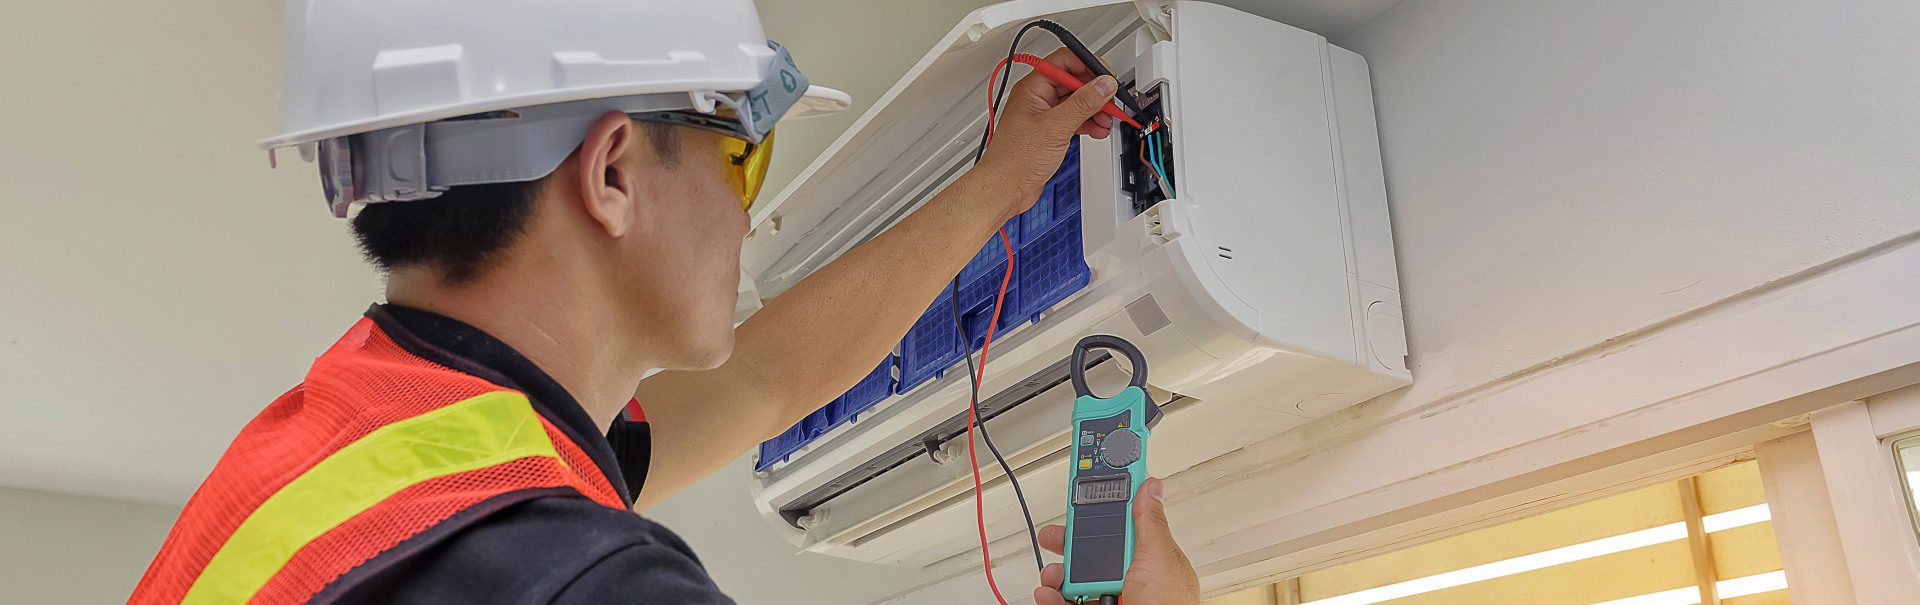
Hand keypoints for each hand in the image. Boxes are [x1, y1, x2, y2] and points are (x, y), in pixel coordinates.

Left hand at [971, 48, 1118, 221]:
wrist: (1006, 188)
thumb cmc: (1014, 159)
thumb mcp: (1056, 127)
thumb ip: (1083, 103)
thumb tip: (1103, 85)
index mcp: (1032, 88)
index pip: (1064, 61)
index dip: (1088, 66)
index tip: (1106, 78)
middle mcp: (1037, 98)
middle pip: (1074, 82)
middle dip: (1095, 93)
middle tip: (1109, 103)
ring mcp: (1044, 115)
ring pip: (1076, 102)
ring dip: (1094, 110)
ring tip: (1105, 120)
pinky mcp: (1050, 132)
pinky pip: (1074, 119)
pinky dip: (1088, 123)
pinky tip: (1097, 130)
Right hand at [1034, 477, 1200, 604]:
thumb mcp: (1158, 560)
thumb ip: (1149, 523)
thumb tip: (1150, 484)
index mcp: (1151, 556)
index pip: (1127, 517)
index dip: (1108, 496)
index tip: (1091, 471)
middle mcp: (1132, 577)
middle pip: (1094, 547)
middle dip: (1071, 539)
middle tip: (1056, 532)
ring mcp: (1114, 597)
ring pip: (1075, 576)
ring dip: (1057, 573)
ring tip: (1052, 575)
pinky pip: (1067, 602)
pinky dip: (1052, 598)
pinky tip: (1048, 594)